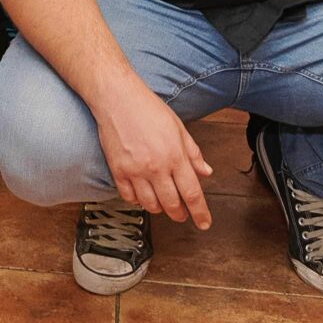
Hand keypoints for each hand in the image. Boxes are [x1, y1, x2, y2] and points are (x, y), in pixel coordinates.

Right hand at [93, 75, 213, 228]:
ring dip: (159, 208)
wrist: (117, 99)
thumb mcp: (179, 128)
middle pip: (172, 204)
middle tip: (182, 215)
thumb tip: (205, 172)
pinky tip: (142, 194)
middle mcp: (156, 167)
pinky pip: (129, 197)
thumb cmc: (148, 109)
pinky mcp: (118, 171)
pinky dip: (137, 201)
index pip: (192, 193)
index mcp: (175, 156)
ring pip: (150, 205)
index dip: (200, 212)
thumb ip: (193, 153)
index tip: (204, 223)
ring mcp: (135, 171)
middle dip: (180, 214)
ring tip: (162, 203)